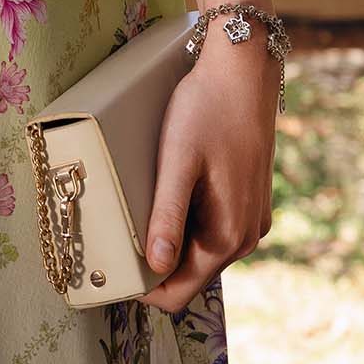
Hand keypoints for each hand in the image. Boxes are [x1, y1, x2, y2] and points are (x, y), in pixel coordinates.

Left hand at [138, 33, 277, 311]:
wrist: (245, 71)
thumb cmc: (207, 109)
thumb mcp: (178, 162)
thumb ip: (168, 216)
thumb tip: (156, 267)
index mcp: (228, 235)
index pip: (179, 292)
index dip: (142, 289)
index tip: (110, 272)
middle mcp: (246, 237)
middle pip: (190, 273)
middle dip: (154, 264)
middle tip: (116, 237)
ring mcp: (252, 220)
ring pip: (201, 251)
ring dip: (170, 240)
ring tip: (139, 210)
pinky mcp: (251, 202)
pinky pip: (214, 228)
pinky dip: (189, 221)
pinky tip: (170, 193)